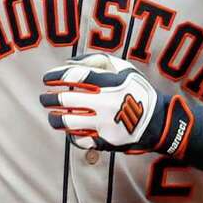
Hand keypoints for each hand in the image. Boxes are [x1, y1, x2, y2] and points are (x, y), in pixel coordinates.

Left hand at [39, 52, 169, 152]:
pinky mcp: (105, 141)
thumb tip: (67, 64)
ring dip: (54, 118)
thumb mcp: (123, 68)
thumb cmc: (136, 91)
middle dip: (49, 98)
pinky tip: (69, 129)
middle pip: (65, 99)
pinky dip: (70, 135)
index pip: (73, 76)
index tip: (47, 79)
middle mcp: (104, 103)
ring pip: (67, 122)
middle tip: (44, 98)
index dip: (55, 76)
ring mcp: (103, 124)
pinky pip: (79, 140)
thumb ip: (95, 60)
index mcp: (108, 83)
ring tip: (52, 115)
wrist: (157, 122)